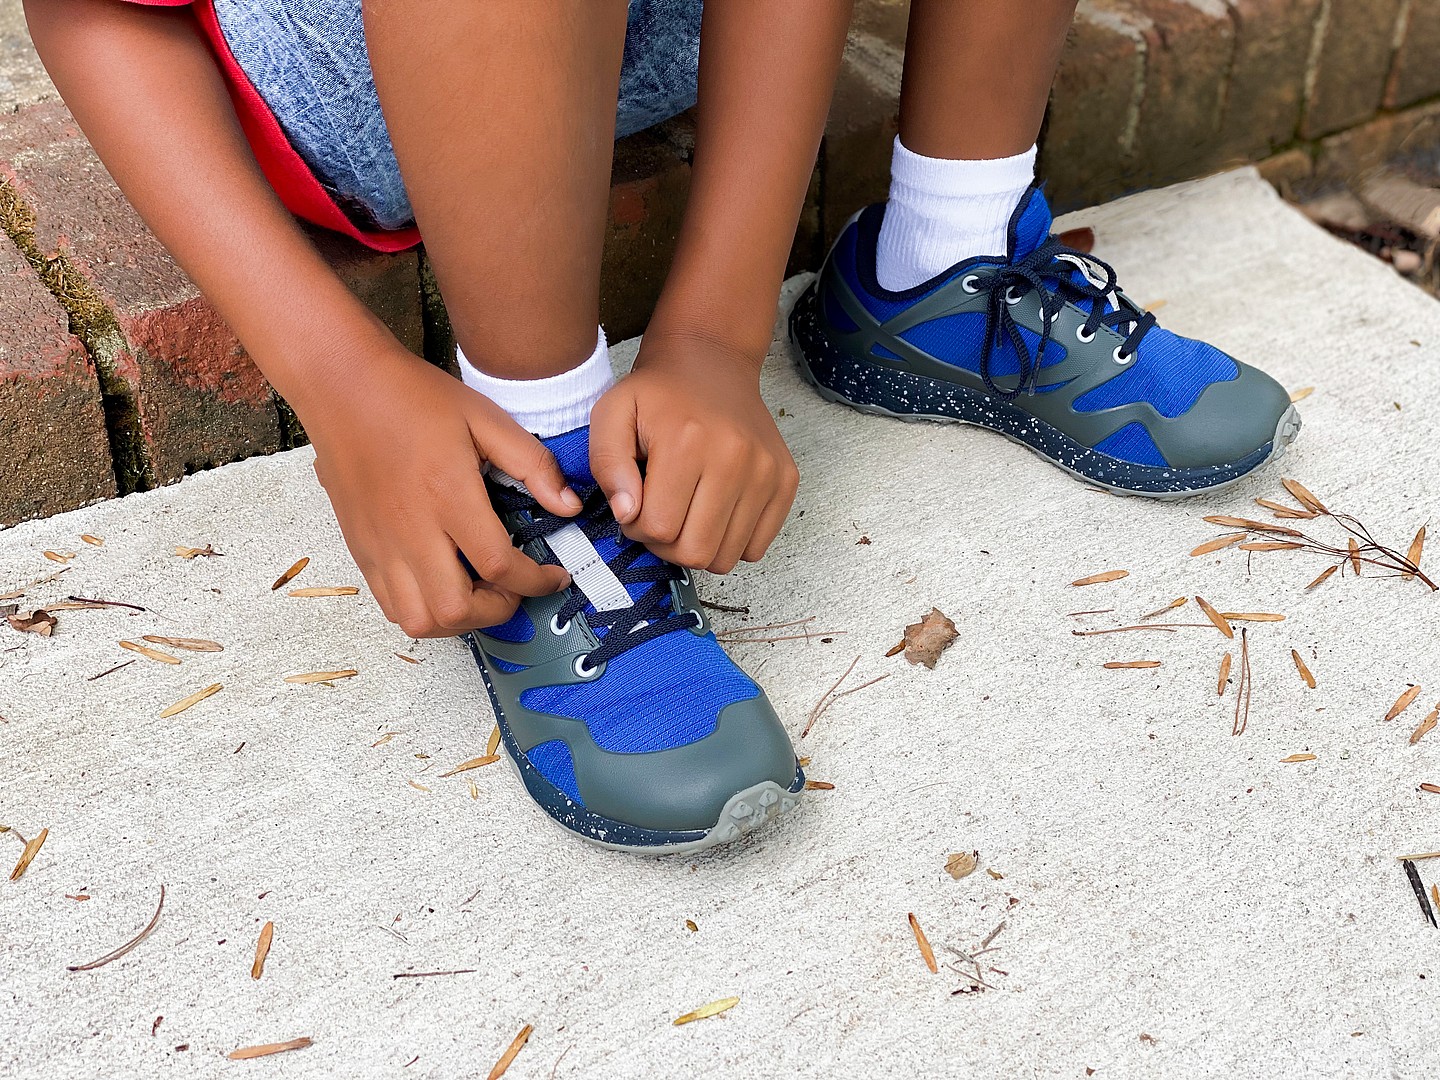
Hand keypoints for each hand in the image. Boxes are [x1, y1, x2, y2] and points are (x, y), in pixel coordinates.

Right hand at [305, 347, 576, 636]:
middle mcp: (410, 530)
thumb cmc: (413, 396)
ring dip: (458, 619)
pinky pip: (390, 605)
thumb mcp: (485, 417)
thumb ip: (532, 464)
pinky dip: (423, 610)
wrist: (341, 385)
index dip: (535, 582)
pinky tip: (443, 584)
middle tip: (515, 587)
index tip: (554, 576)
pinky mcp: (361, 548)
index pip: (498, 565)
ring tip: (479, 591)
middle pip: (455, 609)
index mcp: (447, 495)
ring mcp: (380, 545)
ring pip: (418, 620)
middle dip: (498, 610)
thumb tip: (570, 506)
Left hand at [589, 332, 798, 573]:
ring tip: (686, 513)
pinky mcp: (786, 481)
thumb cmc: (658, 394)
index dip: (637, 527)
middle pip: (696, 551)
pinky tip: (714, 513)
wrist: (711, 362)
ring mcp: (767, 472)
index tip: (635, 503)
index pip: (659, 529)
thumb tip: (628, 514)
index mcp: (688, 443)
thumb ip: (607, 465)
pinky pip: (756, 548)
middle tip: (659, 515)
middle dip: (667, 545)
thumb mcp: (612, 414)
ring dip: (698, 546)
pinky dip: (730, 542)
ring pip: (726, 557)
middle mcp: (736, 459)